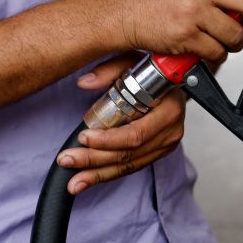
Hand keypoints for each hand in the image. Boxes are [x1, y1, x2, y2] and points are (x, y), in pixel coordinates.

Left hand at [57, 53, 187, 194]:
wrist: (174, 82)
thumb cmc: (154, 72)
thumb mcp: (132, 62)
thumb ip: (109, 70)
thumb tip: (85, 82)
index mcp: (169, 109)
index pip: (136, 133)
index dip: (109, 139)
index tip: (84, 137)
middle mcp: (171, 130)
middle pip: (130, 153)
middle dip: (95, 159)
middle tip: (68, 159)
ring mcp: (167, 144)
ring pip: (130, 165)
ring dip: (99, 173)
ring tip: (74, 180)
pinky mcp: (159, 152)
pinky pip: (133, 167)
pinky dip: (108, 174)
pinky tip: (87, 179)